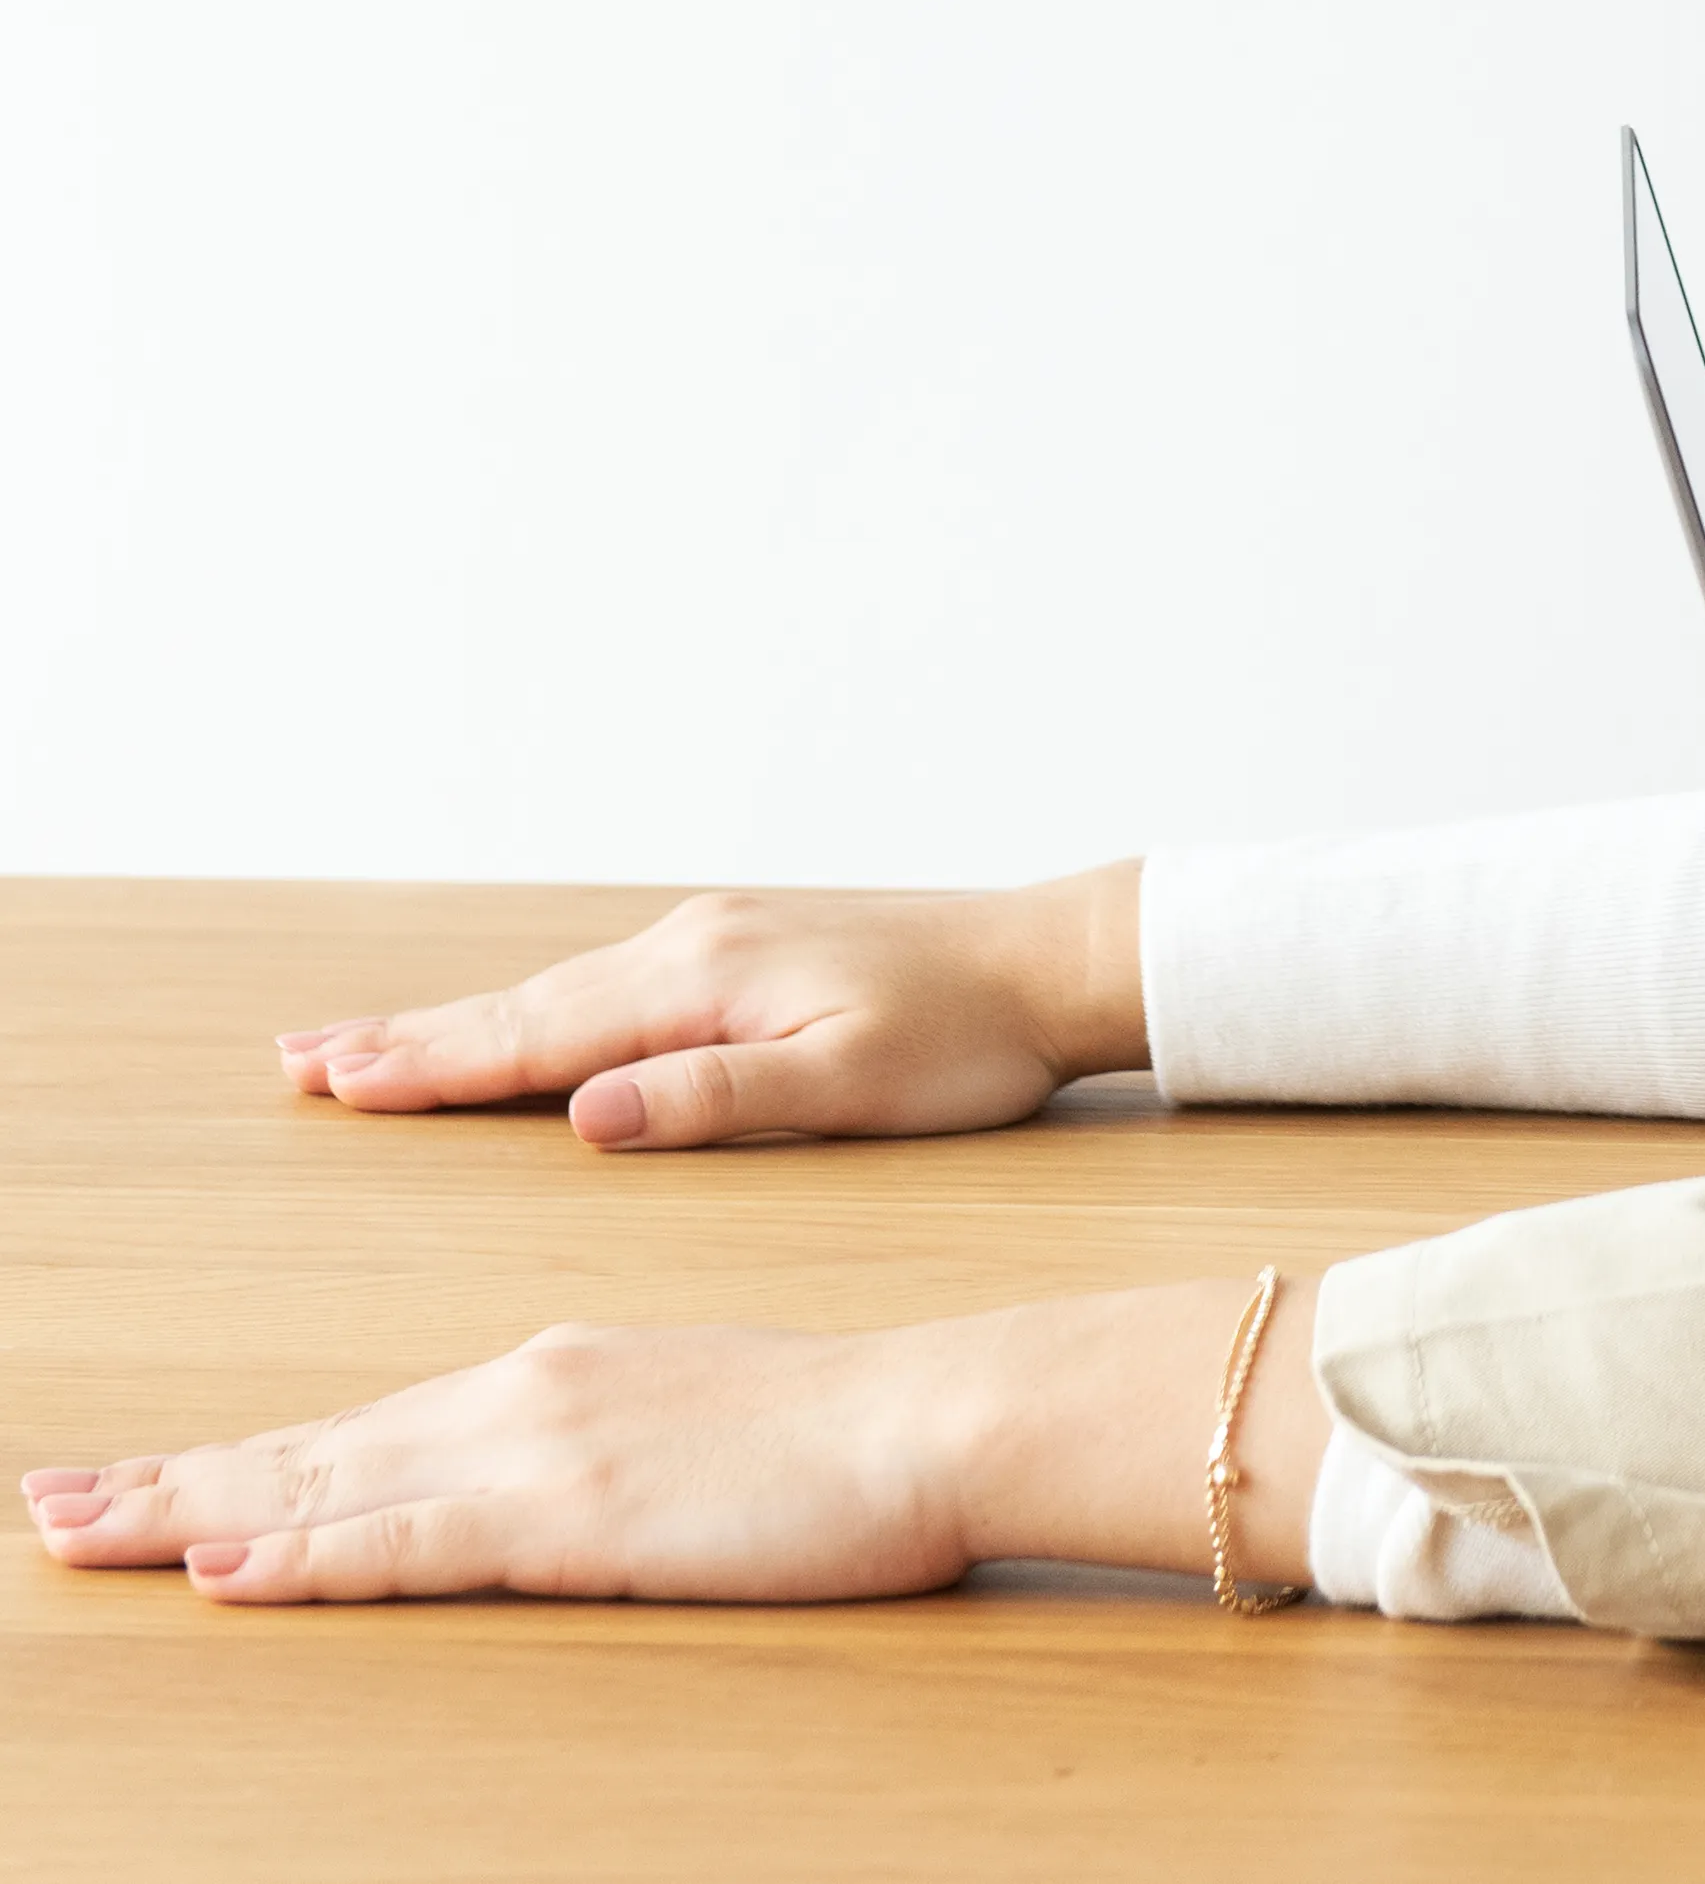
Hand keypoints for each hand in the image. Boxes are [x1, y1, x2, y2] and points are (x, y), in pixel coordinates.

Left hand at [22, 1282, 1326, 1603]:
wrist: (939, 1407)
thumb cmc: (854, 1424)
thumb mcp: (707, 1418)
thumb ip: (611, 1446)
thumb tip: (543, 1483)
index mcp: (559, 1374)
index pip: (365, 1428)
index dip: (242, 1461)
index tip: (141, 1481)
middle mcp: (525, 1394)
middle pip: (313, 1448)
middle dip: (169, 1480)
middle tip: (48, 1505)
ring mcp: (542, 1450)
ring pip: (327, 1486)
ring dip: (191, 1509)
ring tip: (78, 1529)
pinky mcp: (574, 1514)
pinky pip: (409, 1541)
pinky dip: (307, 1551)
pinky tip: (228, 1562)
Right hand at [275, 864, 1147, 1149]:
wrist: (1051, 964)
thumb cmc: (967, 1038)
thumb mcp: (849, 1084)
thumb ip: (717, 1101)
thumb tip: (588, 1116)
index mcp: (706, 982)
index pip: (540, 1039)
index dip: (433, 1067)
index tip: (335, 1082)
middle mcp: (693, 946)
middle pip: (524, 1006)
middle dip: (408, 1037)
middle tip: (298, 1060)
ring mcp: (715, 942)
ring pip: (558, 992)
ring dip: (459, 1022)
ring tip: (364, 1045)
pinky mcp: (744, 952)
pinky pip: (605, 986)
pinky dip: (536, 1009)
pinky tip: (514, 1024)